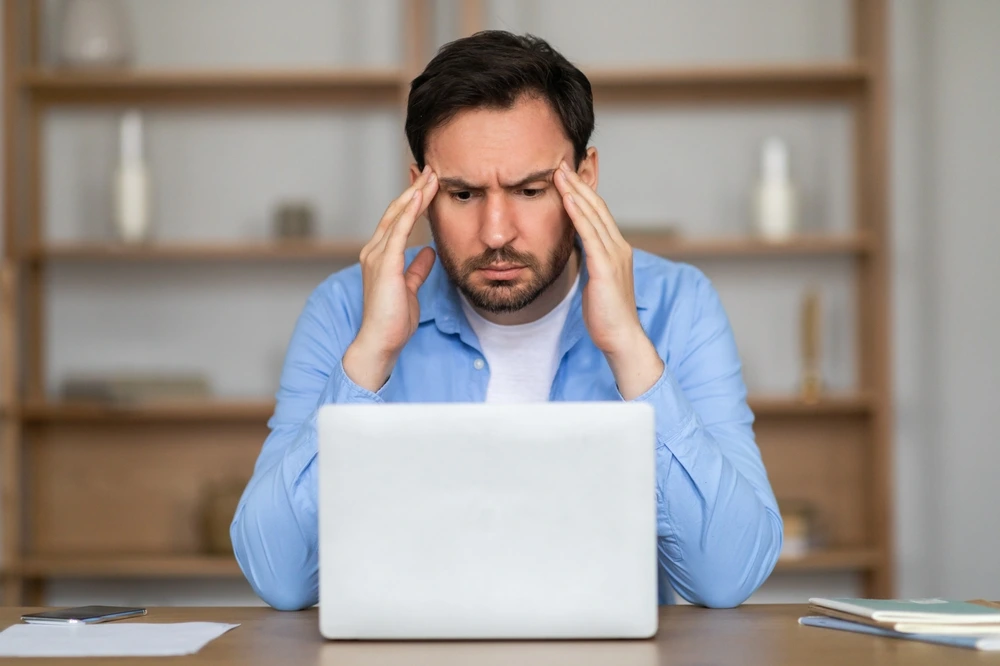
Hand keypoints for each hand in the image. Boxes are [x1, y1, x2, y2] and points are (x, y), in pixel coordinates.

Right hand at [343, 166, 438, 391]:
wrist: (380, 341)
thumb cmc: (393, 319)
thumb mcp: (410, 288)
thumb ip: (417, 269)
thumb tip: (428, 252)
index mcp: (380, 256)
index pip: (398, 220)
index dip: (412, 200)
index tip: (428, 183)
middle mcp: (374, 251)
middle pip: (397, 211)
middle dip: (414, 189)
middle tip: (430, 168)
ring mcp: (376, 256)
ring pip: (397, 216)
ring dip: (414, 193)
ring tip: (430, 175)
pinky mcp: (384, 265)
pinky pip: (398, 231)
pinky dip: (409, 212)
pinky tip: (419, 196)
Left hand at [554, 160, 663, 398]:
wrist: (621, 338)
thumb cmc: (606, 315)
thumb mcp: (596, 280)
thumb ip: (590, 260)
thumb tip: (577, 247)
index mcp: (616, 249)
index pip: (598, 212)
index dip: (583, 192)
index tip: (566, 174)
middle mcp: (618, 247)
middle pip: (597, 206)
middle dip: (578, 183)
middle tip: (560, 161)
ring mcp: (614, 255)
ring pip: (594, 214)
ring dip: (575, 191)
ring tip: (558, 171)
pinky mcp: (606, 267)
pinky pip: (590, 234)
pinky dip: (577, 213)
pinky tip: (566, 198)